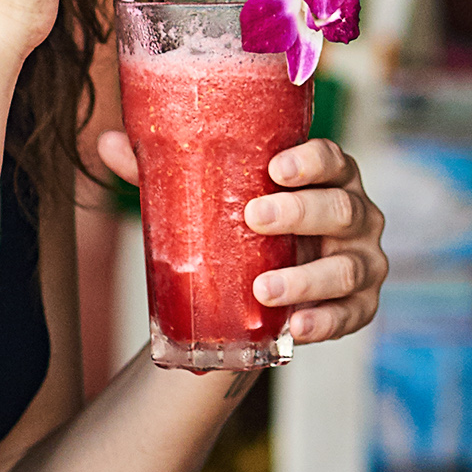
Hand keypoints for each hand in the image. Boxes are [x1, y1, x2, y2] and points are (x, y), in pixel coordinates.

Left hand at [97, 124, 387, 350]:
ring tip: (263, 290)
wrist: (261, 290)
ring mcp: (363, 261)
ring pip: (347, 267)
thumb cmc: (243, 229)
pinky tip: (296, 328)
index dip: (309, 161)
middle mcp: (355, 214)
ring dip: (307, 279)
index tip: (275, 168)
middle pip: (339, 208)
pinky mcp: (361, 305)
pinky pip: (351, 315)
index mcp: (328, 176)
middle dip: (298, 213)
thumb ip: (164, 173)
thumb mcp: (209, 199)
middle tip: (253, 218)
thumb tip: (108, 143)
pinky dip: (325, 322)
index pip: (331, 159)